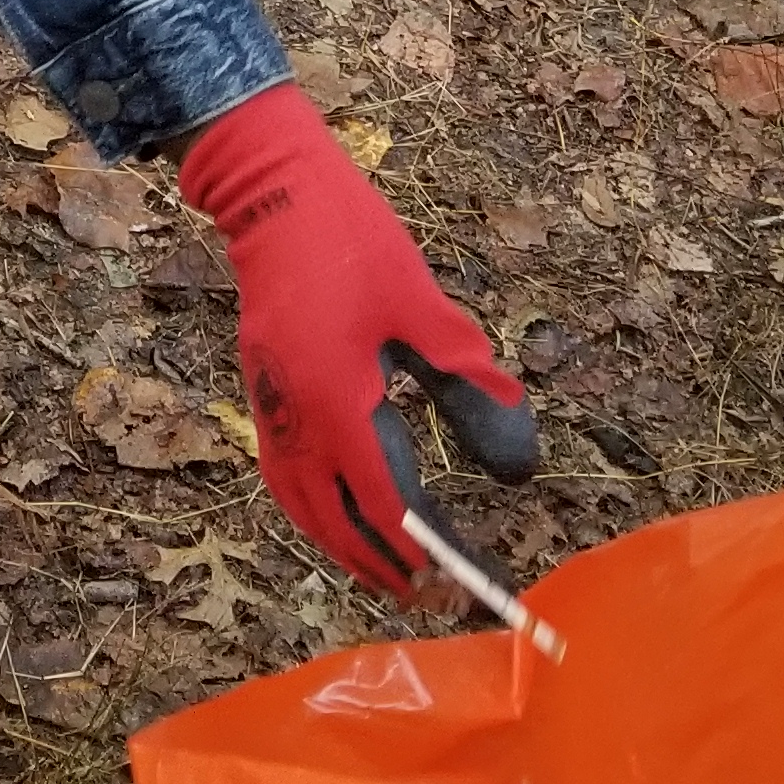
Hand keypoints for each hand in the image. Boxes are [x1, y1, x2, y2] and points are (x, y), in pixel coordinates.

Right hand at [179, 86, 536, 593]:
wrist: (272, 190)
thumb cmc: (352, 240)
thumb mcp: (424, 310)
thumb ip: (470, 386)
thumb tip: (519, 465)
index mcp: (339, 402)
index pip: (388, 503)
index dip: (427, 549)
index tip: (464, 581)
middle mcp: (297, 419)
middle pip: (337, 521)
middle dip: (385, 565)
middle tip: (434, 594)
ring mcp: (272, 407)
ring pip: (303, 506)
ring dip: (345, 545)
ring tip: (388, 571)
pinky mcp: (264, 393)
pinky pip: (286, 477)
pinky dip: (315, 511)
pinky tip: (342, 510)